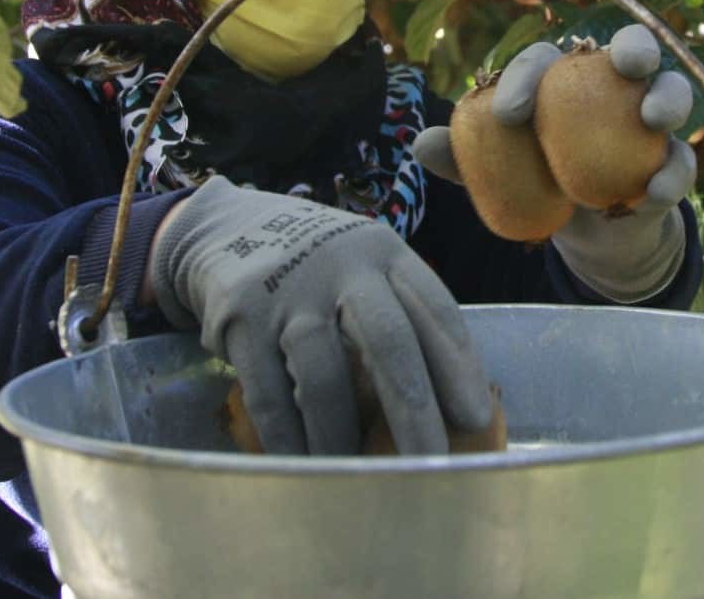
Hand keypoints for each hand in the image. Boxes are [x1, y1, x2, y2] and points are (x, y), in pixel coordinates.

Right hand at [149, 176, 494, 454]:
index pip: (434, 308)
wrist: (227, 226)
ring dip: (342, 434)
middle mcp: (341, 266)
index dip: (459, 366)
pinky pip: (269, 392)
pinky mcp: (239, 316)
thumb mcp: (364, 268)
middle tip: (431, 464)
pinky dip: (289, 436)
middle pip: (387, 340)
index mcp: (384, 253)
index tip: (476, 418)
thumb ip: (399, 317)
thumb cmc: (319, 267)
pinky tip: (304, 464)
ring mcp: (287, 290)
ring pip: (323, 374)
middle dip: (414, 408)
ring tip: (359, 476)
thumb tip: (443, 407)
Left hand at [416, 24, 696, 300]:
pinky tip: (652, 193)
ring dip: (668, 98)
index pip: (545, 60)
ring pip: (673, 90)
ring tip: (653, 119)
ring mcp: (649, 121)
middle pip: (632, 46)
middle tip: (626, 63)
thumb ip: (465, 156)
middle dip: (634, 46)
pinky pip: (680, 161)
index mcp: (563, 78)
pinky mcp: (671, 163)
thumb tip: (420, 143)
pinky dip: (671, 174)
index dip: (525, 76)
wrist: (582, 232)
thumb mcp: (497, 171)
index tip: (506, 115)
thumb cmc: (535, 179)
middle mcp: (613, 85)